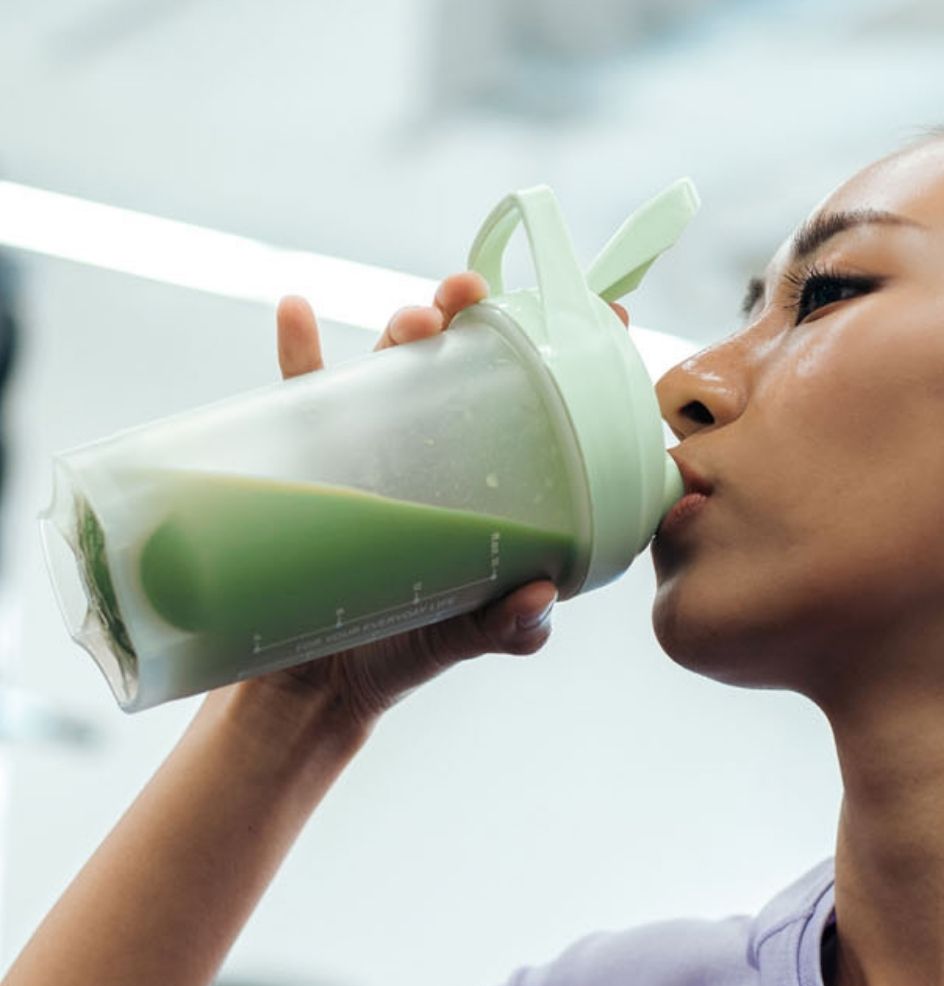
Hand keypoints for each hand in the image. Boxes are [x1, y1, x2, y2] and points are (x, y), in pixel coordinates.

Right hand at [253, 275, 630, 736]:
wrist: (318, 686)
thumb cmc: (405, 653)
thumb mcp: (466, 638)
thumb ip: (508, 628)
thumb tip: (540, 597)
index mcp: (491, 488)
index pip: (542, 412)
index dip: (574, 359)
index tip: (605, 315)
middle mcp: (438, 456)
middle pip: (464, 367)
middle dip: (473, 318)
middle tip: (475, 298)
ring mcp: (374, 453)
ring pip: (391, 368)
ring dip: (405, 327)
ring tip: (416, 320)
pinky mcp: (311, 465)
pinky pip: (302, 398)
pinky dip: (297, 351)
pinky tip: (296, 311)